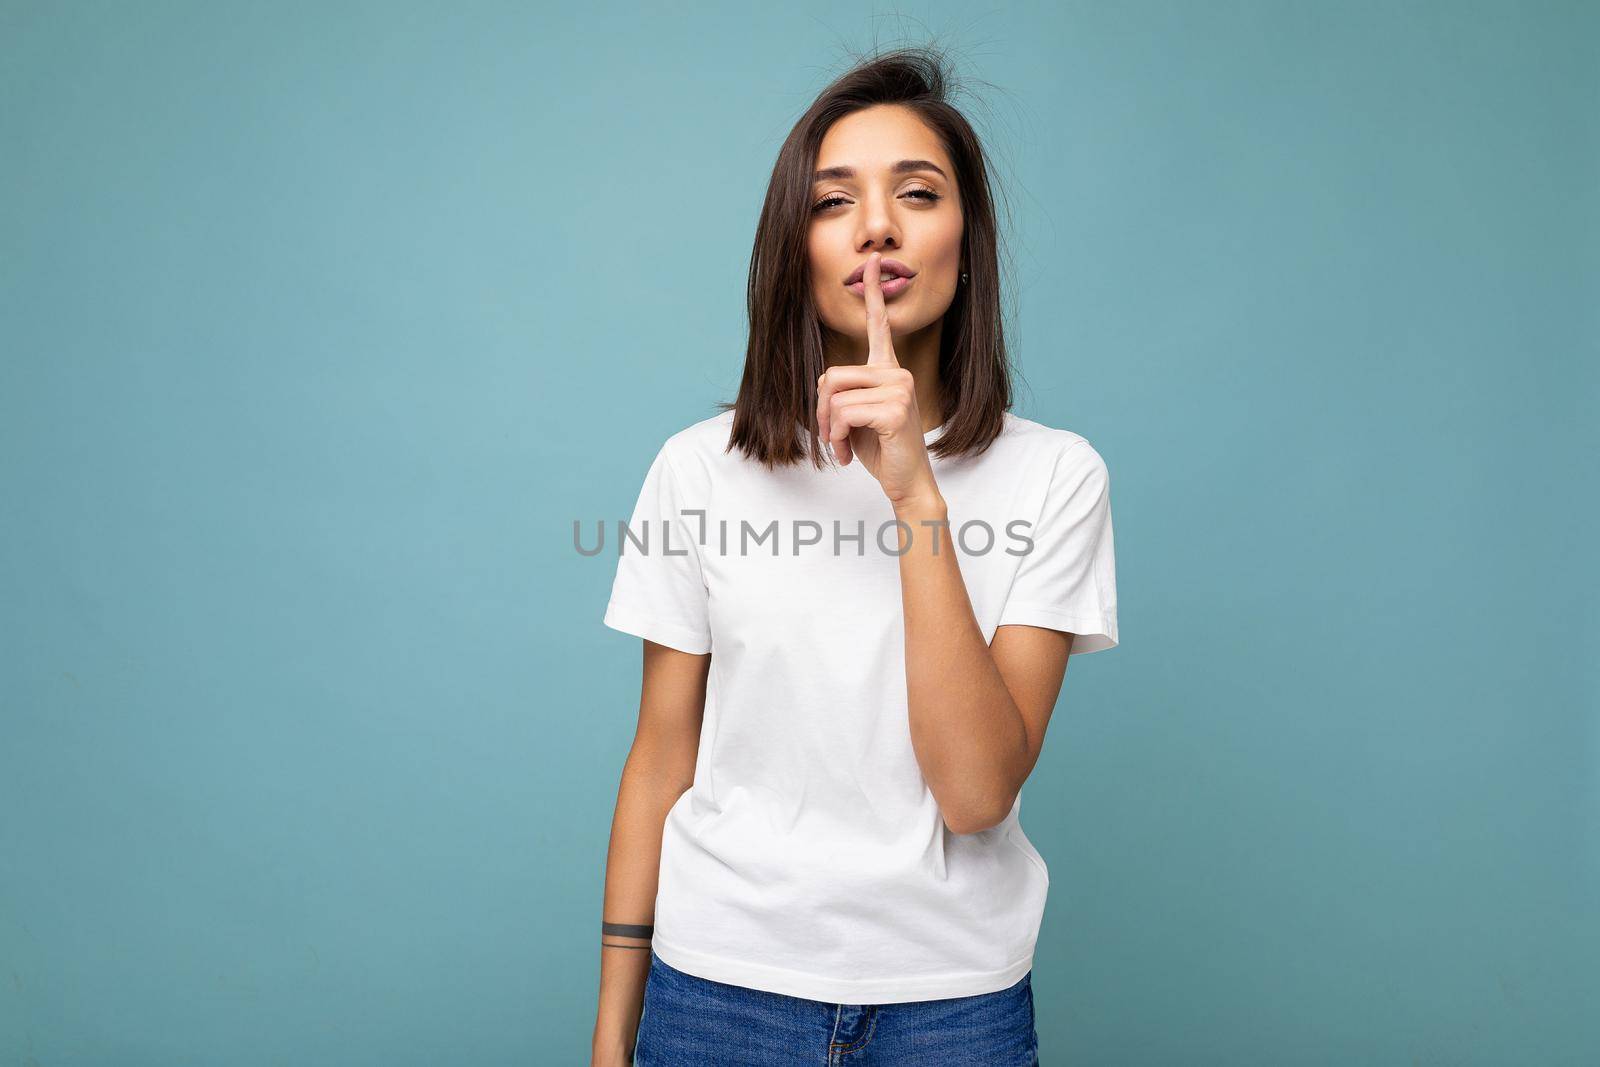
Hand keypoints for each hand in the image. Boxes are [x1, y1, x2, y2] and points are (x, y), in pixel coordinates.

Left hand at [816, 252, 940, 507]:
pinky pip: (842, 414)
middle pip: (831, 376)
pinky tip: (850, 454)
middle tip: (831, 437)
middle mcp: (897, 374)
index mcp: (889, 371)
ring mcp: (899, 389)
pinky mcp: (894, 409)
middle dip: (820, 411)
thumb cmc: (881, 450)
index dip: (873, 293)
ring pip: (833, 397)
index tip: (871, 262)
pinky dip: (837, 438)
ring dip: (828, 429)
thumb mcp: (855, 417)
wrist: (906, 483)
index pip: (879, 327)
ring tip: (843, 447)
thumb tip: (824, 386)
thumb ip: (841, 394)